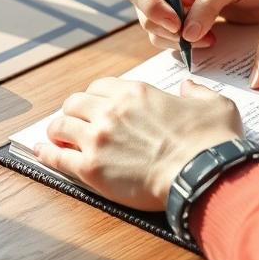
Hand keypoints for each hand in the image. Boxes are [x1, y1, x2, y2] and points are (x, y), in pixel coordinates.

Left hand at [34, 78, 243, 210]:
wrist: (203, 173)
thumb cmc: (212, 141)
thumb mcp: (215, 104)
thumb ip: (198, 92)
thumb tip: (188, 87)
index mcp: (137, 92)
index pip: (101, 86)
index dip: (97, 96)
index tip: (98, 106)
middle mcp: (111, 110)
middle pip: (75, 103)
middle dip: (74, 111)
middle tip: (76, 122)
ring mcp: (98, 139)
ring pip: (61, 126)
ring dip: (58, 130)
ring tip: (57, 137)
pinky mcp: (90, 168)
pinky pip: (57, 157)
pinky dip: (47, 154)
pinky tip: (43, 152)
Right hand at [123, 0, 258, 50]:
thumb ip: (206, 6)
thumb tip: (185, 33)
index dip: (148, 6)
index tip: (174, 21)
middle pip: (143, 14)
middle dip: (165, 28)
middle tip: (192, 36)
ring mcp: (176, 11)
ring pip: (156, 33)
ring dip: (177, 41)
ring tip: (208, 39)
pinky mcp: (186, 29)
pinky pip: (172, 43)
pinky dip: (186, 47)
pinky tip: (210, 41)